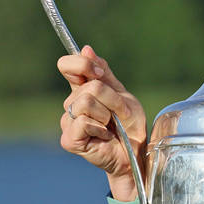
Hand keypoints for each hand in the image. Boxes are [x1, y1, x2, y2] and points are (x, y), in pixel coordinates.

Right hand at [58, 45, 146, 199]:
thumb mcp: (123, 95)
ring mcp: (68, 122)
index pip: (68, 66)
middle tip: (119, 115)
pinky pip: (84, 121)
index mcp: (82, 90)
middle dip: (112, 100)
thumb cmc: (130, 126)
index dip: (82, 65)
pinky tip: (105, 137)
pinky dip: (101, 128)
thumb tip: (86, 49)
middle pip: (88, 86)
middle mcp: (71, 104)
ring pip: (85, 102)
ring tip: (111, 126)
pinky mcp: (69, 139)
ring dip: (107, 114)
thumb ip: (104, 74)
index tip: (99, 74)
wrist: (135, 154)